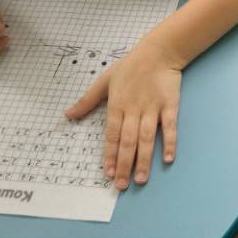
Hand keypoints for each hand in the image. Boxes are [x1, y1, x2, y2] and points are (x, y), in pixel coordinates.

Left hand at [64, 39, 181, 188]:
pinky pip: (170, 126)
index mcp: (117, 105)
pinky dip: (170, 142)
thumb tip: (67, 115)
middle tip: (123, 185)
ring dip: (144, 159)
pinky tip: (168, 158)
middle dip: (125, 164)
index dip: (110, 155)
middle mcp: (135, 109)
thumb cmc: (130, 66)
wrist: (159, 51)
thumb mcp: (104, 80)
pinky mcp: (170, 105)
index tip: (109, 174)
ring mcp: (153, 108)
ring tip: (141, 179)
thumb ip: (87, 100)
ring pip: (147, 137)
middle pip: (129, 140)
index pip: (112, 135)